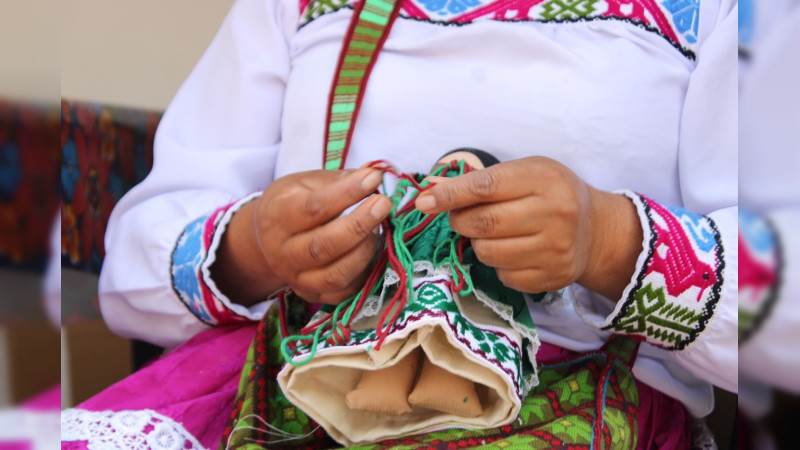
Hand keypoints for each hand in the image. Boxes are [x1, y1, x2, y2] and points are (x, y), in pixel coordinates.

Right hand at [212, 168, 391, 305]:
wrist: (267, 239)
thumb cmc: (293, 203)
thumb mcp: (306, 183)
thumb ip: (339, 181)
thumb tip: (374, 177)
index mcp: (277, 216)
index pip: (314, 208)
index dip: (347, 193)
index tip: (374, 178)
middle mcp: (282, 252)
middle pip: (322, 246)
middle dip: (359, 225)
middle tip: (384, 204)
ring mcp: (296, 278)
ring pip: (334, 275)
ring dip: (364, 251)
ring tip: (379, 229)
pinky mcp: (312, 295)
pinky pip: (343, 292)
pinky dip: (364, 273)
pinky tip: (374, 251)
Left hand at [415, 156, 640, 299]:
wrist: (596, 231)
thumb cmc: (551, 194)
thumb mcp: (524, 174)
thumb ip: (480, 181)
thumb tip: (431, 189)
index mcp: (543, 179)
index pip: (485, 187)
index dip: (450, 195)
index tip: (424, 201)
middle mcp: (554, 213)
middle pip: (483, 223)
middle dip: (459, 221)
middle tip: (459, 217)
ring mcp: (555, 248)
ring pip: (488, 252)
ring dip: (478, 244)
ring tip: (492, 233)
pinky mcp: (552, 276)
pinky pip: (503, 275)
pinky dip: (498, 264)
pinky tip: (513, 251)